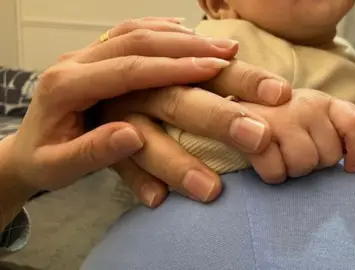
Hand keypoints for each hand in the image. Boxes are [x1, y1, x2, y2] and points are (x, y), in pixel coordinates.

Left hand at [3, 17, 242, 193]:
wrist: (25, 150)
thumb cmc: (44, 162)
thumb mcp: (60, 168)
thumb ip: (94, 152)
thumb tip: (134, 134)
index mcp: (65, 87)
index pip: (127, 70)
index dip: (171, 68)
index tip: (212, 69)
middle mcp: (74, 62)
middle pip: (135, 42)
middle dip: (184, 46)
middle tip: (226, 52)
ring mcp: (84, 55)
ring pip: (135, 32)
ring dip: (177, 36)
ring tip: (215, 44)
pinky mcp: (93, 56)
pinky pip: (128, 32)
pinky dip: (160, 29)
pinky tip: (185, 32)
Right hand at [102, 60, 292, 205]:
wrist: (102, 86)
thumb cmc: (160, 85)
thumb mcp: (187, 74)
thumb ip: (219, 77)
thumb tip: (270, 84)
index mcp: (173, 67)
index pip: (215, 71)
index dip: (247, 80)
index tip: (281, 94)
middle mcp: (146, 88)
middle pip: (181, 101)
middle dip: (220, 118)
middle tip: (258, 137)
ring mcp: (121, 116)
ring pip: (146, 140)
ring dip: (178, 162)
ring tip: (211, 190)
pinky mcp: (103, 144)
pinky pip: (119, 166)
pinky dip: (138, 182)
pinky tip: (158, 200)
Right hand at [240, 89, 354, 183]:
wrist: (233, 110)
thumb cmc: (280, 119)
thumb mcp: (316, 118)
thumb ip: (347, 132)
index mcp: (322, 101)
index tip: (349, 166)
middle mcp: (303, 105)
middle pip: (329, 154)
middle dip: (315, 163)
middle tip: (296, 152)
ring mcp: (279, 119)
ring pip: (304, 164)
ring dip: (292, 170)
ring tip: (280, 155)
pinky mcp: (253, 136)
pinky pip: (276, 172)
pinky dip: (272, 174)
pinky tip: (264, 161)